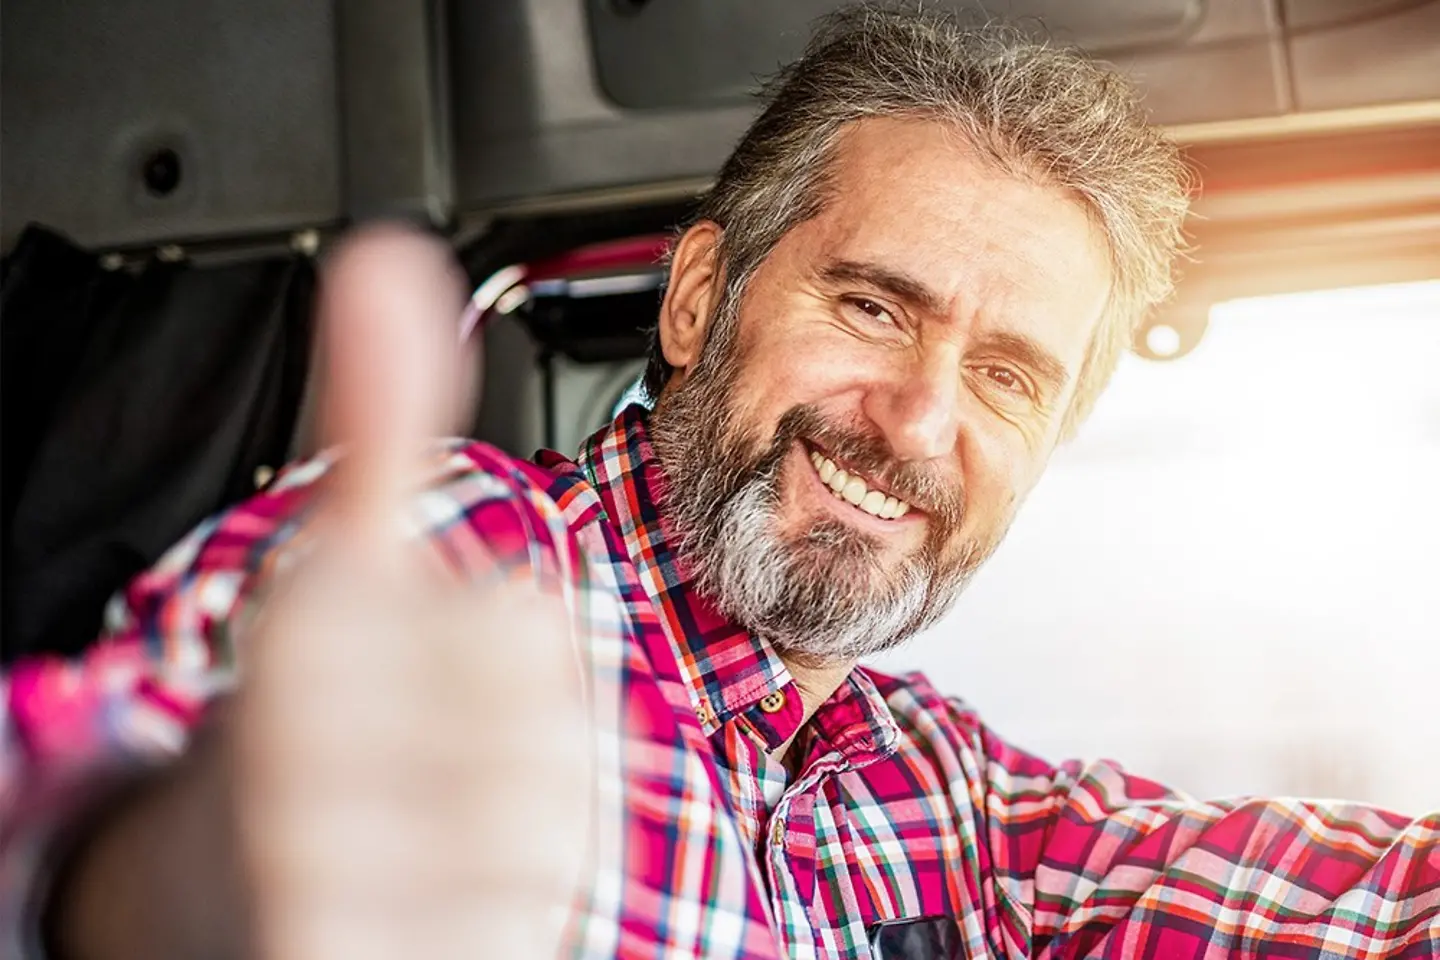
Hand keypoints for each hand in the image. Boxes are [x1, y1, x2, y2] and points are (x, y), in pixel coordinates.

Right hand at [232, 225, 591, 959]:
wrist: (219, 881)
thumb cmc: (316, 711)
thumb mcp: (348, 551)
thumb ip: (380, 413)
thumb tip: (389, 255)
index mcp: (315, 621)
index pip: (538, 628)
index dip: (503, 660)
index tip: (419, 676)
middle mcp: (300, 735)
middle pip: (560, 731)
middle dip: (515, 749)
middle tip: (419, 760)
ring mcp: (308, 855)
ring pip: (553, 837)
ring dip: (512, 843)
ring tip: (421, 832)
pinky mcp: (327, 947)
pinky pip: (504, 929)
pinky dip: (487, 923)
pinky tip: (424, 902)